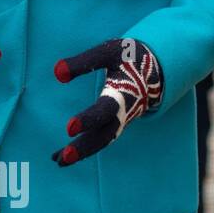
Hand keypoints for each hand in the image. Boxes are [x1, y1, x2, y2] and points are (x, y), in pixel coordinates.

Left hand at [51, 37, 162, 165]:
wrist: (156, 68)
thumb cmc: (128, 57)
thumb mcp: (109, 51)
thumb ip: (84, 61)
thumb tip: (57, 72)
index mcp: (124, 92)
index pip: (105, 109)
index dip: (88, 119)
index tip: (68, 128)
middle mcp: (124, 111)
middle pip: (105, 134)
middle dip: (84, 147)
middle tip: (62, 158)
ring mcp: (121, 120)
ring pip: (103, 140)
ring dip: (81, 152)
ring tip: (57, 161)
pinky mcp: (116, 123)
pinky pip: (101, 138)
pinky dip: (83, 148)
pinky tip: (60, 154)